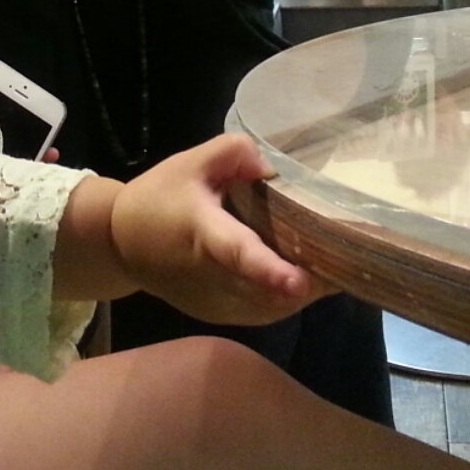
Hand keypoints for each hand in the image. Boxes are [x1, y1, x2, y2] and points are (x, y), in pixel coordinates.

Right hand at [110, 134, 321, 325]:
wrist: (122, 244)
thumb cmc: (159, 198)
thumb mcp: (191, 162)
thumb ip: (233, 153)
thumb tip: (272, 170)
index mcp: (203, 233)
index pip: (236, 254)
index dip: (268, 270)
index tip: (300, 281)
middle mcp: (210, 276)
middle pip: (265, 288)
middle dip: (309, 280)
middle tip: (348, 259)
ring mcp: (216, 303)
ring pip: (270, 307)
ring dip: (304, 292)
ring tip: (335, 265)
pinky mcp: (220, 316)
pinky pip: (263, 312)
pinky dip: (287, 299)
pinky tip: (305, 276)